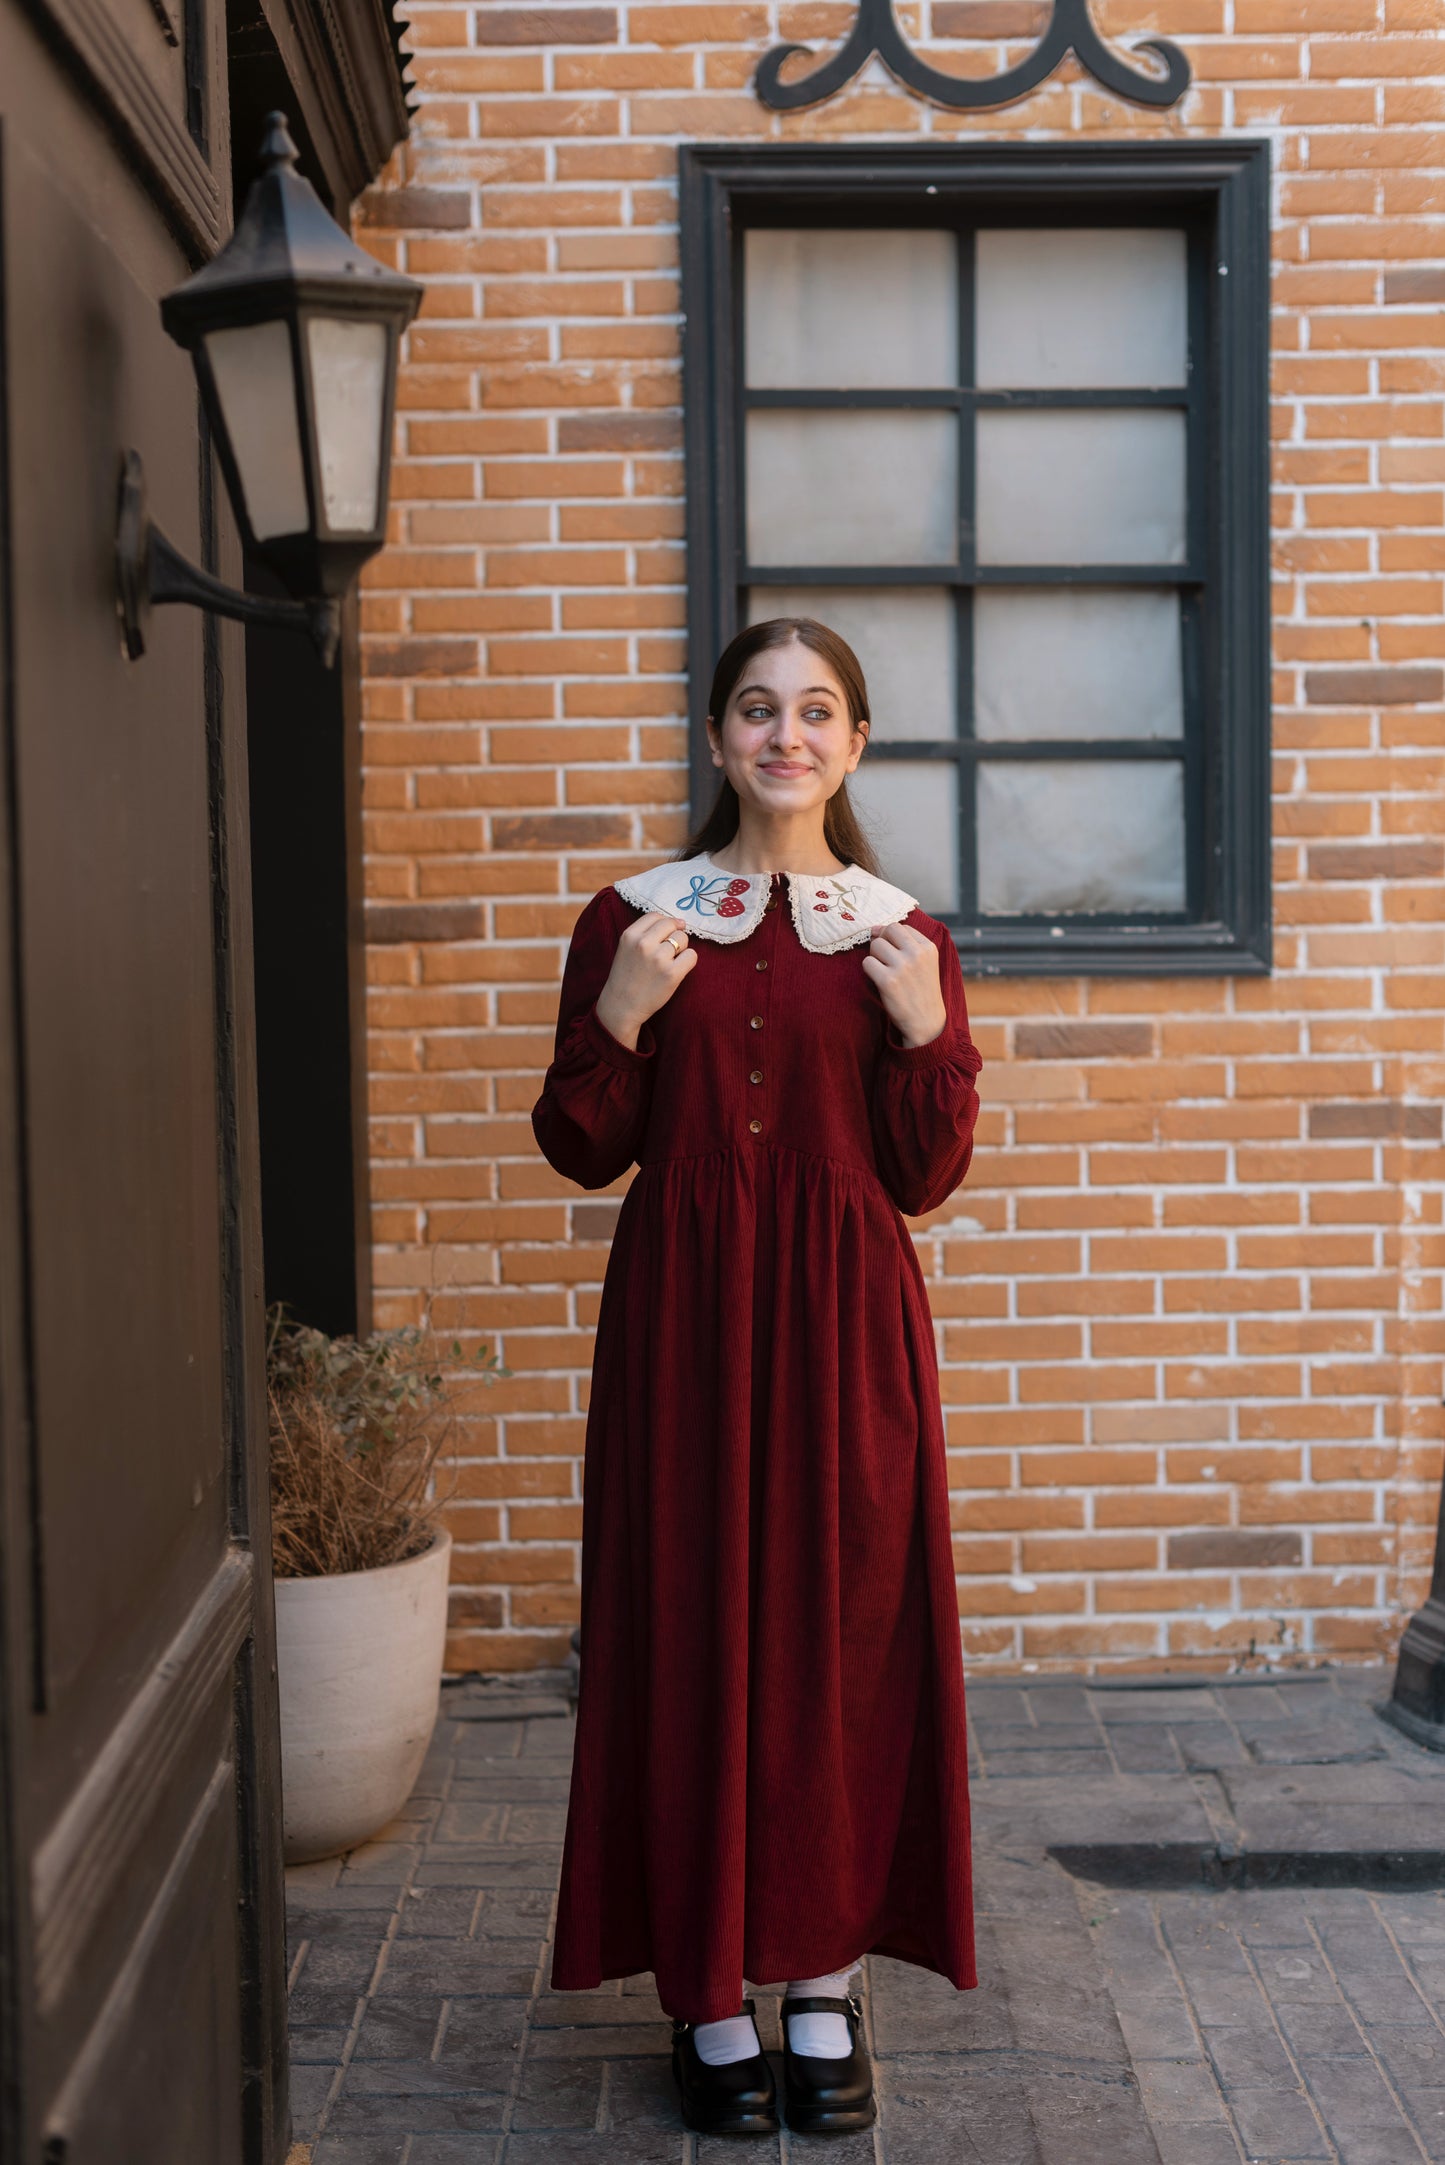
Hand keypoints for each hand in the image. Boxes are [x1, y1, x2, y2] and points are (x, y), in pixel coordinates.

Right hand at [595, 910, 696, 1048]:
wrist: (621, 1005)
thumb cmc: (626, 976)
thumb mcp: (626, 947)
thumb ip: (646, 933)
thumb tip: (680, 922)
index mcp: (630, 935)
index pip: (656, 916)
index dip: (665, 924)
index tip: (666, 934)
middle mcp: (643, 944)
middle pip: (672, 924)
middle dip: (675, 934)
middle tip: (668, 951)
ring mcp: (658, 959)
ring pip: (683, 939)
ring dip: (681, 949)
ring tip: (669, 962)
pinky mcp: (672, 974)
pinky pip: (691, 956)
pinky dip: (688, 962)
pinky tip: (677, 969)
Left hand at [861, 923, 947, 1047]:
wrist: (926, 1022)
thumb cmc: (922, 991)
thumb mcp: (926, 963)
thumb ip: (906, 944)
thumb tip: (875, 929)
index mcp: (928, 947)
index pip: (901, 927)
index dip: (891, 937)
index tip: (893, 953)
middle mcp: (917, 954)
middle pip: (888, 931)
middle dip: (882, 942)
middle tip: (886, 960)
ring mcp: (902, 967)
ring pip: (876, 945)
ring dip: (875, 957)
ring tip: (884, 971)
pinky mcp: (888, 981)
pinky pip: (867, 962)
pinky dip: (869, 971)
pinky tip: (879, 980)